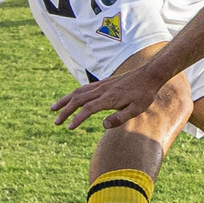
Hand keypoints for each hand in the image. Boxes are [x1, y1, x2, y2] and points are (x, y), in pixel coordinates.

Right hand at [51, 63, 167, 129]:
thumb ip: (120, 118)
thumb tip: (103, 125)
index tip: (69, 127)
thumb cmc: (144, 94)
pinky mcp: (103, 83)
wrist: (150, 75)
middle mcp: (102, 90)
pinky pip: (84, 88)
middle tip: (56, 122)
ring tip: (53, 108)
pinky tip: (69, 99)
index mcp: (109, 98)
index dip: (77, 118)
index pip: (88, 109)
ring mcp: (101, 85)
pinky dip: (73, 94)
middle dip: (65, 111)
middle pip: (78, 100)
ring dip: (64, 100)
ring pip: (78, 92)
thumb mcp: (137, 110)